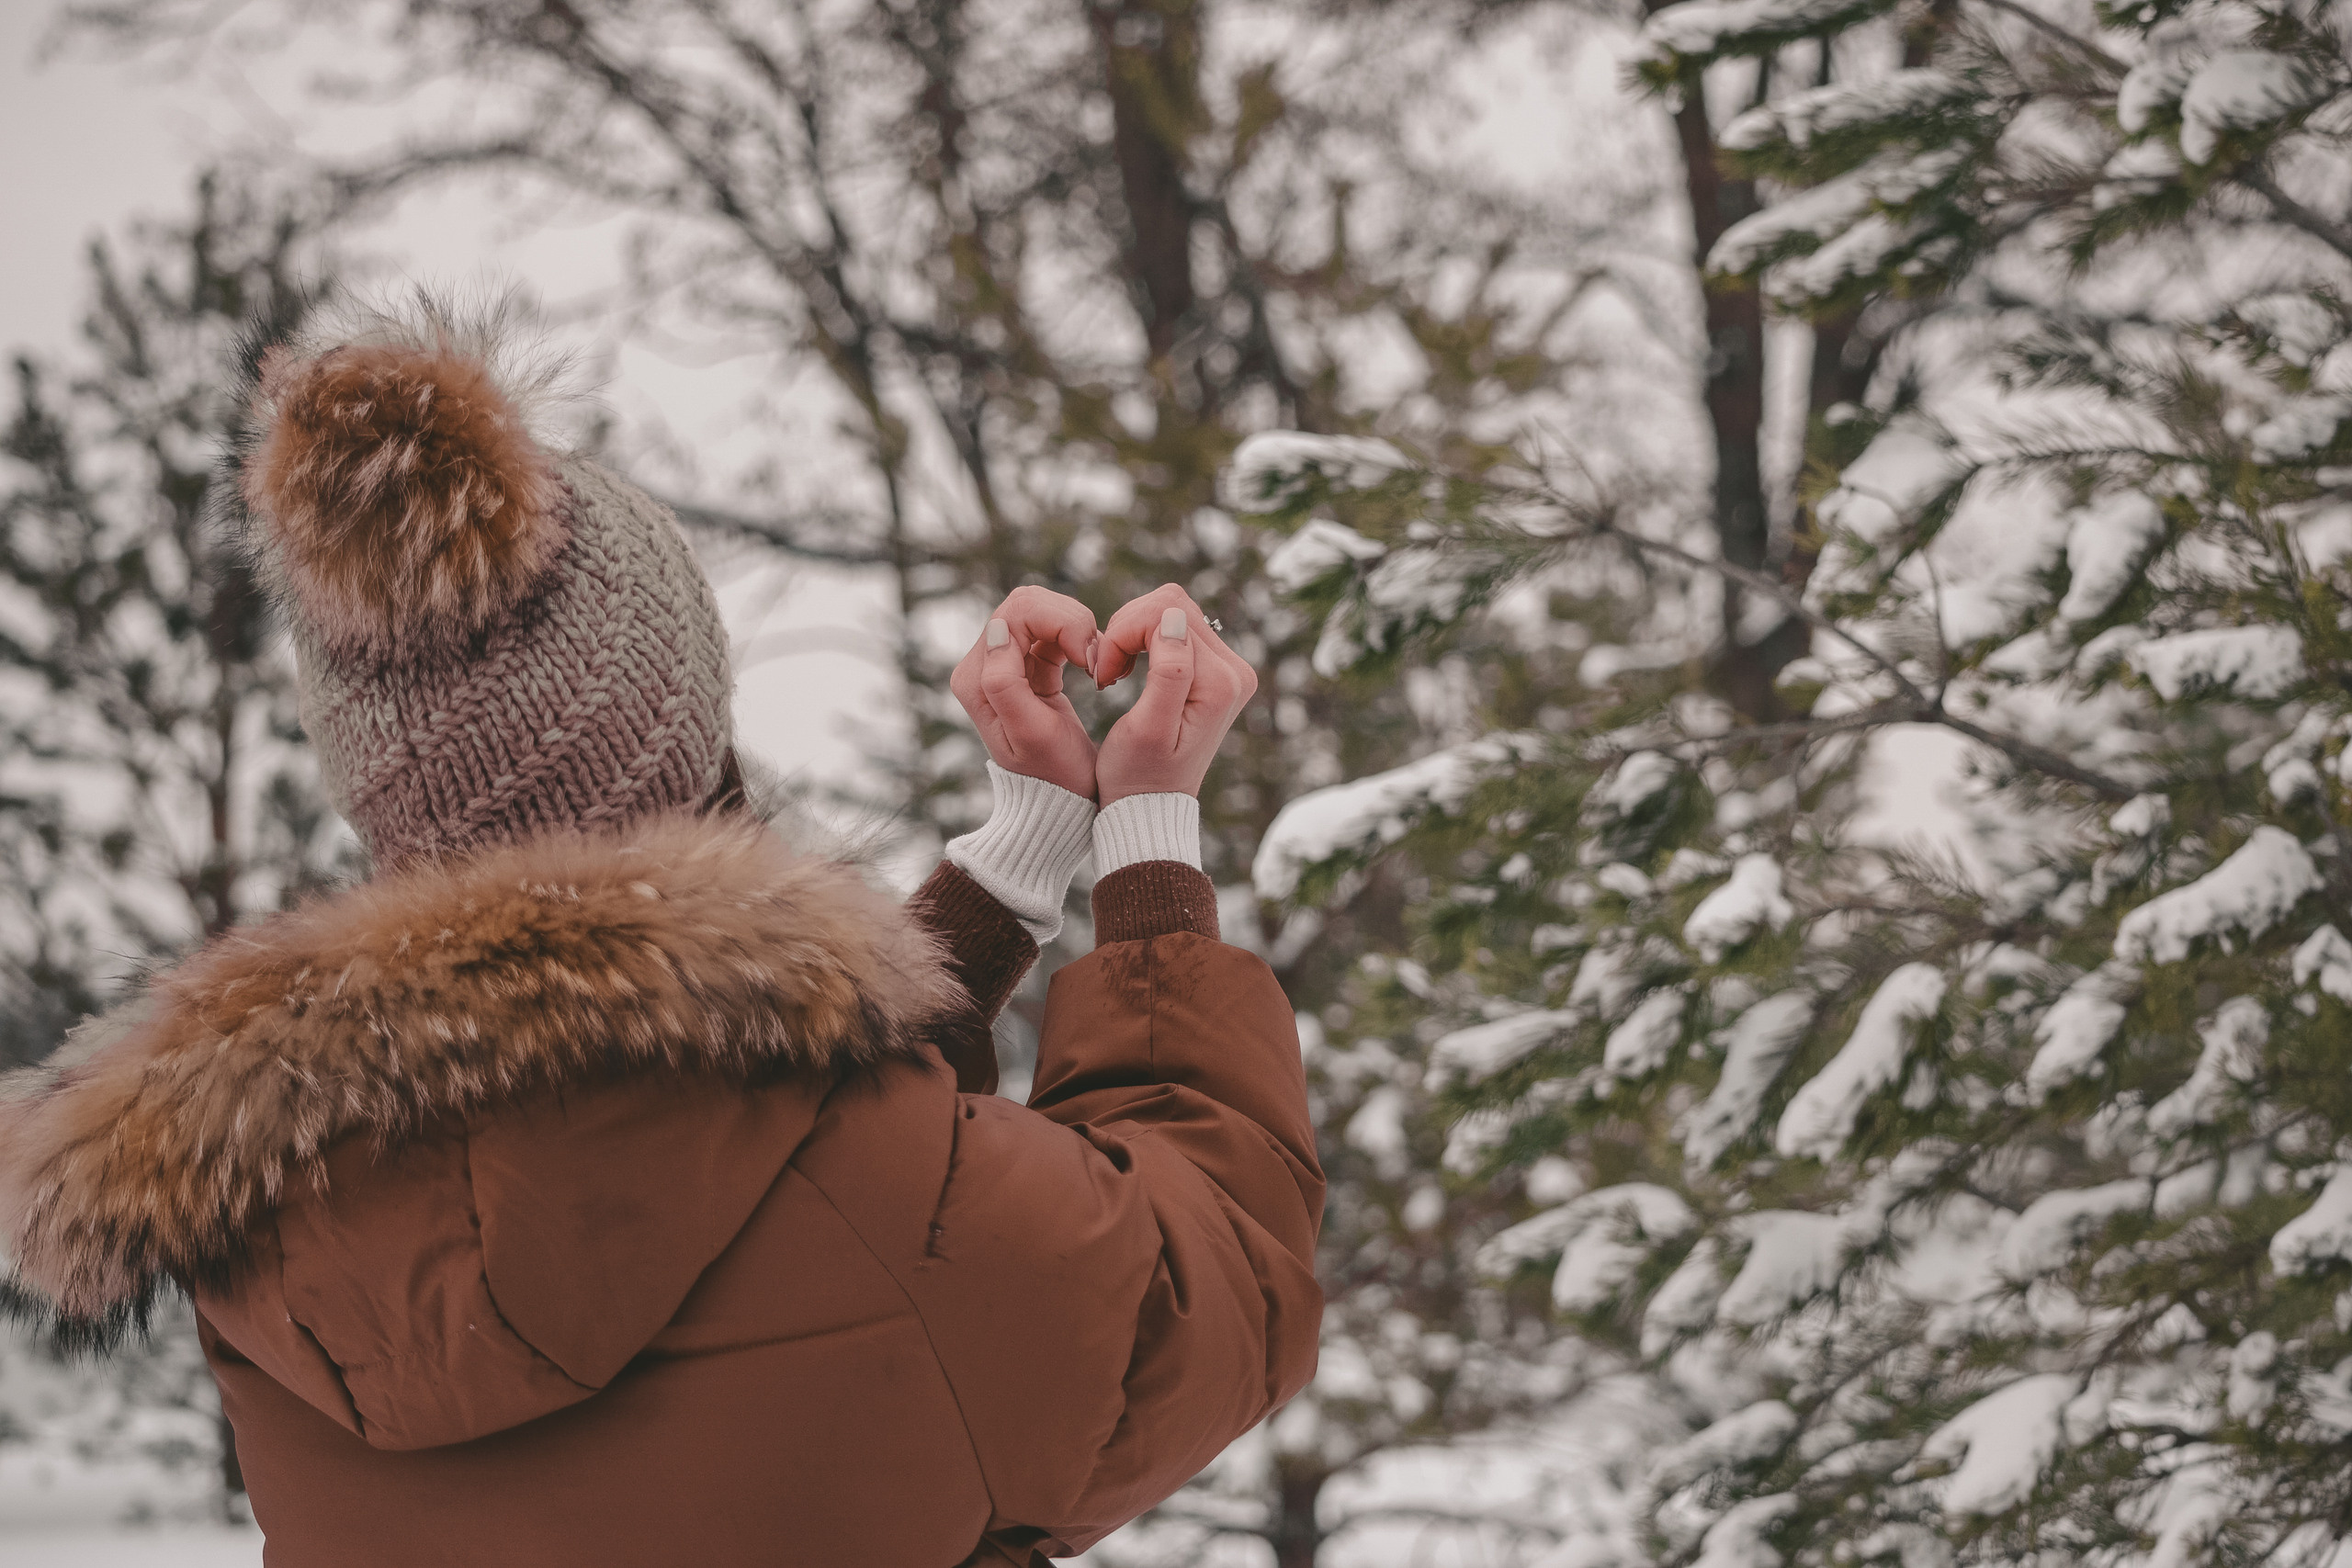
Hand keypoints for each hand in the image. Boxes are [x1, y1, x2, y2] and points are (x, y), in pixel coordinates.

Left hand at [948, 586, 1100, 799]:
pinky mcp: (1028, 666)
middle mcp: (982, 665)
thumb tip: (997, 629)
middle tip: (1097, 661)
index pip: (1015, 613)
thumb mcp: (1032, 733)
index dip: (1061, 623)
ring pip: (1042, 610)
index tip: (1090, 661)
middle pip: (1027, 604)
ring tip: (1098, 666)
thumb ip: (1005, 681)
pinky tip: (1094, 666)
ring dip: (1078, 629)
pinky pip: (1053, 629)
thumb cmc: (1054, 776)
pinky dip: (1079, 639)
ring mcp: (1005, 663)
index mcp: (976, 678)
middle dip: (1071, 621)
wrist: (1063, 803)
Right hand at [1089, 585, 1257, 807]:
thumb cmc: (1138, 776)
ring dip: (1132, 633)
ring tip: (1116, 673)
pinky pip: (1174, 625)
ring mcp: (1228, 667)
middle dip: (1127, 629)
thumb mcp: (1147, 729)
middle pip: (1172, 604)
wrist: (1149, 805)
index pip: (1167, 614)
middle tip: (1107, 672)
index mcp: (1221, 683)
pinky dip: (1142, 639)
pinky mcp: (1214, 667)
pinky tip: (1130, 669)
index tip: (1105, 677)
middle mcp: (1235, 670)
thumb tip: (1173, 618)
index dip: (1124, 635)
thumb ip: (1168, 672)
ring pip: (1171, 609)